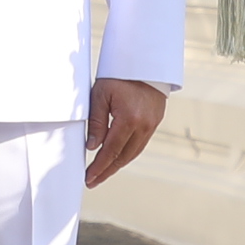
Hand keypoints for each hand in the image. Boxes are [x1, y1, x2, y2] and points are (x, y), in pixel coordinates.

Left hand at [85, 75, 167, 189]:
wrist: (145, 62)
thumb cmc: (119, 76)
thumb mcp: (100, 95)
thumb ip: (96, 122)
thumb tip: (92, 147)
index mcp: (129, 119)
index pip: (111, 151)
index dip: (99, 167)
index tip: (89, 178)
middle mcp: (143, 125)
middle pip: (123, 157)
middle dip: (107, 171)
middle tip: (93, 181)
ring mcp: (151, 125)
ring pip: (133, 153)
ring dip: (117, 165)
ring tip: (103, 173)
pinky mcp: (155, 122)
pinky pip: (140, 144)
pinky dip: (127, 154)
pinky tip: (117, 158)